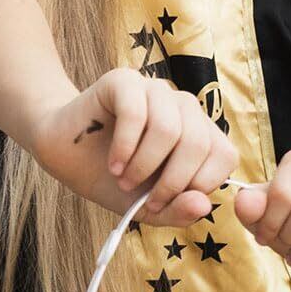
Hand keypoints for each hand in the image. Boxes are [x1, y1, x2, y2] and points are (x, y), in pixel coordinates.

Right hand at [28, 68, 238, 226]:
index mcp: (198, 133)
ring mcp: (154, 89)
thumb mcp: (148, 207)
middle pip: (198, 143)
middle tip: (141, 199)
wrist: (65, 155)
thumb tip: (203, 205)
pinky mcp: (124, 80)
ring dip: (144, 165)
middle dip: (170, 181)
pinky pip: (137, 112)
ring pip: (170, 128)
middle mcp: (182, 107)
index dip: (199, 185)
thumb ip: (178, 211)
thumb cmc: (111, 177)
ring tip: (122, 178)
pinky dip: (125, 146)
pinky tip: (113, 163)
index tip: (164, 203)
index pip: (225, 155)